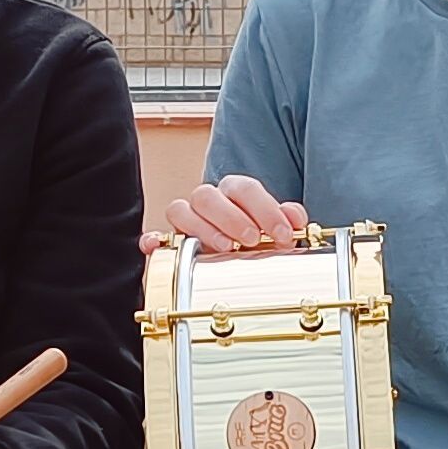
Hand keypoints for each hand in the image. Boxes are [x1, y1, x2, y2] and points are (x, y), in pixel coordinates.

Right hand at [143, 172, 310, 257]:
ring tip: (225, 247)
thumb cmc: (254, 242)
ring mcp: (186, 221)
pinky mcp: (169, 243)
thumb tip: (295, 216)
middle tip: (252, 239)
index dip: (266, 209)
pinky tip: (156, 248)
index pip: (244, 188)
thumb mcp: (275, 231)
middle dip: (232, 217)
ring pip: (180, 209)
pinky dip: (153, 240)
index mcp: (234, 194)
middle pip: (208, 194)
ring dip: (202, 227)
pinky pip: (154, 237)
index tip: (283, 234)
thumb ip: (285, 220)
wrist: (234, 260)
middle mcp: (208, 203)